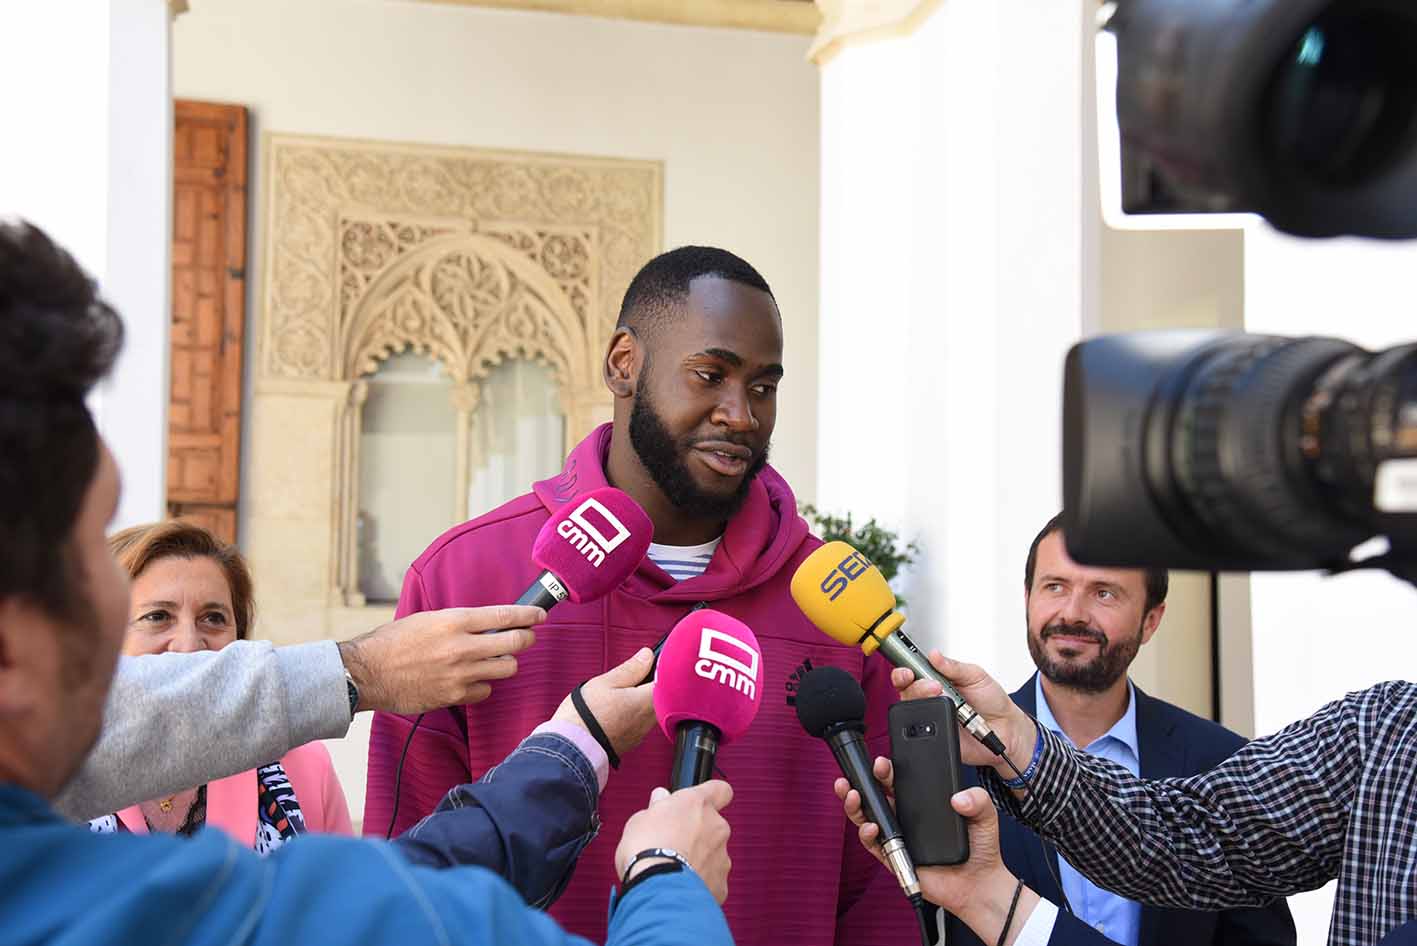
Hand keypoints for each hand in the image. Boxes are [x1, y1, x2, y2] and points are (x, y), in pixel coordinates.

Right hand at [338, 606, 543, 713]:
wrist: (367, 673)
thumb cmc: (392, 642)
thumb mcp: (427, 619)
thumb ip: (458, 623)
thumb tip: (485, 624)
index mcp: (454, 621)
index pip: (505, 615)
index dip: (528, 615)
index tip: (539, 615)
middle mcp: (462, 647)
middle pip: (515, 643)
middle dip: (526, 639)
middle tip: (527, 637)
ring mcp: (460, 674)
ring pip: (505, 669)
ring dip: (505, 663)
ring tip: (496, 659)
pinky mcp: (455, 696)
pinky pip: (485, 691)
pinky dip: (483, 686)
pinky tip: (472, 680)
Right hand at [551, 647, 656, 756]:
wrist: (570, 748)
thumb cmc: (585, 714)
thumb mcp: (606, 683)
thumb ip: (631, 669)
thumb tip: (647, 656)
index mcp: (645, 702)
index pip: (667, 681)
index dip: (661, 668)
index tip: (651, 661)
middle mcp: (648, 720)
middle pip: (661, 697)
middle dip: (650, 684)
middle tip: (633, 674)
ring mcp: (640, 734)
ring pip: (650, 710)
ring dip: (641, 699)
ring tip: (621, 692)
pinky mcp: (631, 742)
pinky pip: (640, 723)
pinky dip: (633, 713)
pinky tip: (617, 709)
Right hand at [615, 781, 733, 903]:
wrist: (657, 888)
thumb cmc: (646, 850)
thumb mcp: (640, 819)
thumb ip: (657, 807)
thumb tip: (661, 799)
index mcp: (697, 804)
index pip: (719, 789)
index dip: (711, 795)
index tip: (698, 802)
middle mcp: (716, 826)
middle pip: (713, 825)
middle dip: (697, 833)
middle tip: (672, 843)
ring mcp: (721, 856)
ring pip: (713, 853)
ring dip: (698, 858)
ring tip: (673, 869)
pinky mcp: (721, 883)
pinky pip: (712, 879)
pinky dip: (699, 882)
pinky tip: (680, 886)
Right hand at [836, 759, 1039, 944]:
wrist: (980, 882)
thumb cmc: (979, 848)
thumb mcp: (985, 815)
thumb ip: (978, 799)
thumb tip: (959, 797)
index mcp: (922, 802)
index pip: (898, 781)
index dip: (886, 770)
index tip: (882, 761)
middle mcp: (905, 816)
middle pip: (876, 794)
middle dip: (862, 780)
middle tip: (861, 772)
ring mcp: (898, 836)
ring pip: (867, 816)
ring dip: (855, 804)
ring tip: (853, 794)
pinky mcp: (894, 858)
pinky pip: (874, 845)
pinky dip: (867, 834)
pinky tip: (871, 826)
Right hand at [891, 649, 1036, 769]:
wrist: (1007, 729)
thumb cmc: (993, 701)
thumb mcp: (976, 675)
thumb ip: (954, 666)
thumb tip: (934, 655)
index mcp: (938, 679)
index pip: (913, 672)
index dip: (905, 671)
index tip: (908, 670)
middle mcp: (932, 697)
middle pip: (907, 690)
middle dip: (916, 686)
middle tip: (934, 685)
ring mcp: (933, 716)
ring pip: (912, 709)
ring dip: (924, 702)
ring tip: (943, 698)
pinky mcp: (937, 735)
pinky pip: (923, 731)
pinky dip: (931, 723)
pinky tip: (945, 717)